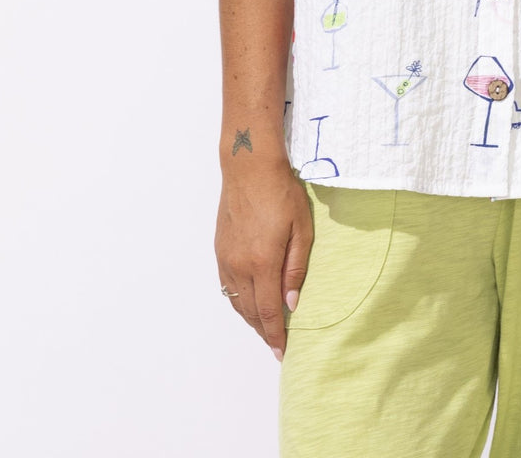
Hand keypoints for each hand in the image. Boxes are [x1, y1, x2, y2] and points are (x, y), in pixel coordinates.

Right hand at [215, 160, 312, 359]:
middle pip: (252, 312)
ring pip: (237, 302)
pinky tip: (249, 302)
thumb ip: (296, 268)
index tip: (283, 353)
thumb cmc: (282, 193)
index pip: (269, 312)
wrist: (249, 167)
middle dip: (265, 332)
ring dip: (251, 319)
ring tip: (266, 328)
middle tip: (278, 345)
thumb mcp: (301, 228)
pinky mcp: (220, 250)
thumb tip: (292, 304)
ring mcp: (226, 259)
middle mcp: (240, 266)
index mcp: (262, 263)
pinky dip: (239, 301)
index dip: (276, 337)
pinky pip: (227, 287)